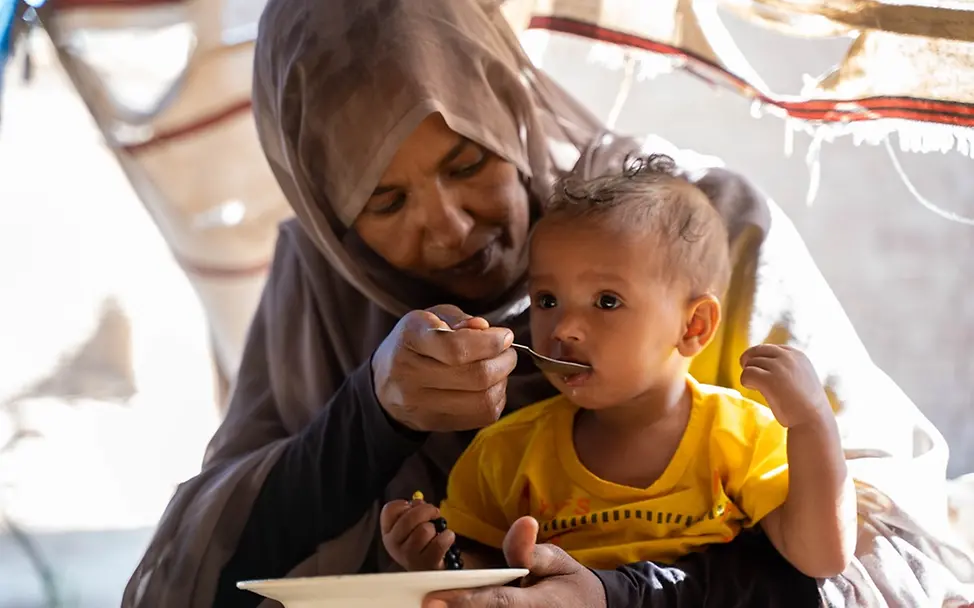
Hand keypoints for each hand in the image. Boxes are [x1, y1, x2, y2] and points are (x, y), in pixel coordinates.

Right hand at [372, 304, 516, 431]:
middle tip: (507, 353)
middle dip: (504, 362)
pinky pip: (482, 416)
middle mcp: (410, 374)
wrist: (385, 382)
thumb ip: (460, 319)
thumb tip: (485, 328)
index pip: (457, 348)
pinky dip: (496, 400)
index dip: (491, 343)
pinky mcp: (434, 423)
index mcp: (410, 338)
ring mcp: (421, 404)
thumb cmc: (415, 343)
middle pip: (476, 376)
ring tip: (499, 369)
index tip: (505, 336)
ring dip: (502, 382)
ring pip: (483, 400)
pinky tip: (490, 387)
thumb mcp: (431, 318)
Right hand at [381, 499, 455, 570]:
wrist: (430, 567)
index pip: (390, 510)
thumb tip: (418, 503)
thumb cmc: (421, 541)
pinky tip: (446, 537)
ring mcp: (410, 556)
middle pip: (409, 519)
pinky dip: (447, 537)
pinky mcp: (427, 564)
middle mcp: (395, 545)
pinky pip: (439, 543)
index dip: (404, 504)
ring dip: (435, 527)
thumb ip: (413, 510)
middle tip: (433, 513)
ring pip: (424, 530)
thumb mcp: (411, 525)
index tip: (412, 507)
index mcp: (389, 532)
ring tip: (436, 531)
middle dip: (426, 511)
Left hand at [424, 517, 605, 607]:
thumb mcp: (557, 560)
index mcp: (535, 604)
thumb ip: (530, 549)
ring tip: (425, 605)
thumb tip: (522, 522)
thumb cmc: (568, 583)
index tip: (431, 600)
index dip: (464, 602)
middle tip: (417, 603)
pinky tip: (445, 605)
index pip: (495, 602)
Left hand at [740, 344, 830, 427]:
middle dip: (749, 361)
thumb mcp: (801, 377)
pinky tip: (751, 388)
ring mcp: (778, 367)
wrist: (814, 420)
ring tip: (757, 387)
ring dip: (749, 375)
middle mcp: (787, 357)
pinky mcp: (768, 379)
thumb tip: (761, 364)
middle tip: (749, 375)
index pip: (770, 348)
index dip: (760, 357)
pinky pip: (746, 374)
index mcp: (797, 355)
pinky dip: (745, 381)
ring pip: (750, 363)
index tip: (759, 369)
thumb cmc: (806, 405)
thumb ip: (787, 367)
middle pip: (756, 351)